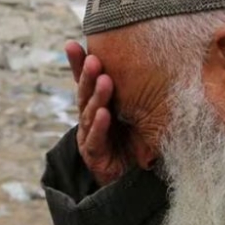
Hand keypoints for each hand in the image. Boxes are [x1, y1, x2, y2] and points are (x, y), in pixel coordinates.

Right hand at [66, 40, 128, 186]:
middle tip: (93, 60)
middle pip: (85, 94)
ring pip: (90, 113)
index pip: (85, 82)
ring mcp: (89, 137)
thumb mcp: (136, 114)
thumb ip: (135, 94)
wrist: (133, 179)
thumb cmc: (134, 142)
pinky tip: (104, 114)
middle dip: (87, 76)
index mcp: (97, 105)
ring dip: (97, 97)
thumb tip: (153, 60)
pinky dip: (100, 126)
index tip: (71, 44)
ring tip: (104, 80)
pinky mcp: (95, 156)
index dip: (78, 64)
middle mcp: (89, 118)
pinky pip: (96, 139)